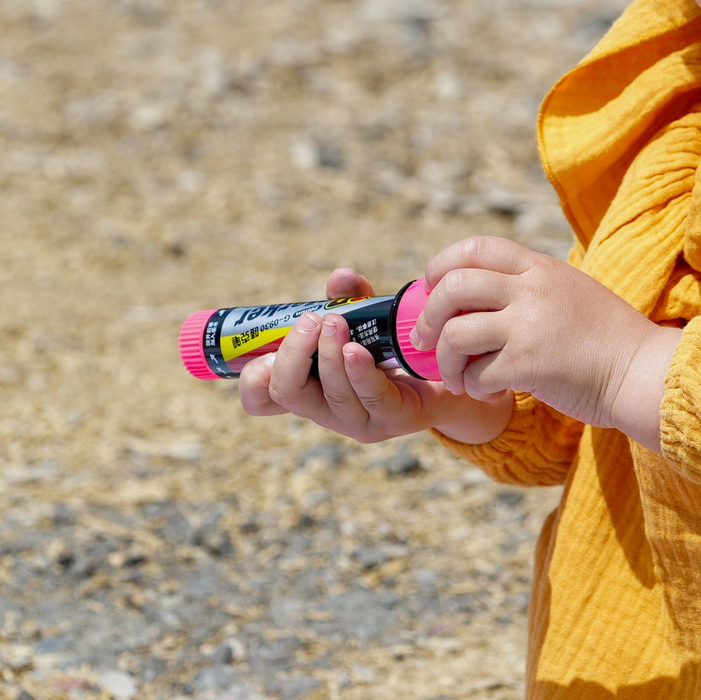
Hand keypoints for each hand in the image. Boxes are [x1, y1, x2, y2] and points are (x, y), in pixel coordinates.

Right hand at [238, 268, 512, 445]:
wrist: (448, 377)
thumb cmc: (393, 348)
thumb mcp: (366, 320)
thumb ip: (349, 300)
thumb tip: (340, 278)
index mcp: (308, 389)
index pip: (260, 399)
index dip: (252, 380)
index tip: (259, 352)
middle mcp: (326, 410)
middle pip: (287, 393)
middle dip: (291, 354)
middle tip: (309, 322)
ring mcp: (358, 421)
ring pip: (330, 394)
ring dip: (328, 355)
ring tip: (336, 322)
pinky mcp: (392, 419)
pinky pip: (370, 397)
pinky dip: (360, 371)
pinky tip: (358, 349)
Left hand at [411, 239, 680, 451]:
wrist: (643, 372)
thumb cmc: (610, 340)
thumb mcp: (573, 292)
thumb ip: (533, 286)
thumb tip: (481, 293)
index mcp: (541, 269)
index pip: (477, 248)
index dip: (442, 264)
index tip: (432, 285)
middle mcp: (532, 290)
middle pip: (453, 286)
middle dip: (428, 315)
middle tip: (423, 338)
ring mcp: (529, 327)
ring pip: (455, 334)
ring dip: (445, 361)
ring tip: (456, 377)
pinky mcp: (529, 365)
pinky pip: (476, 374)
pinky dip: (474, 388)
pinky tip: (490, 392)